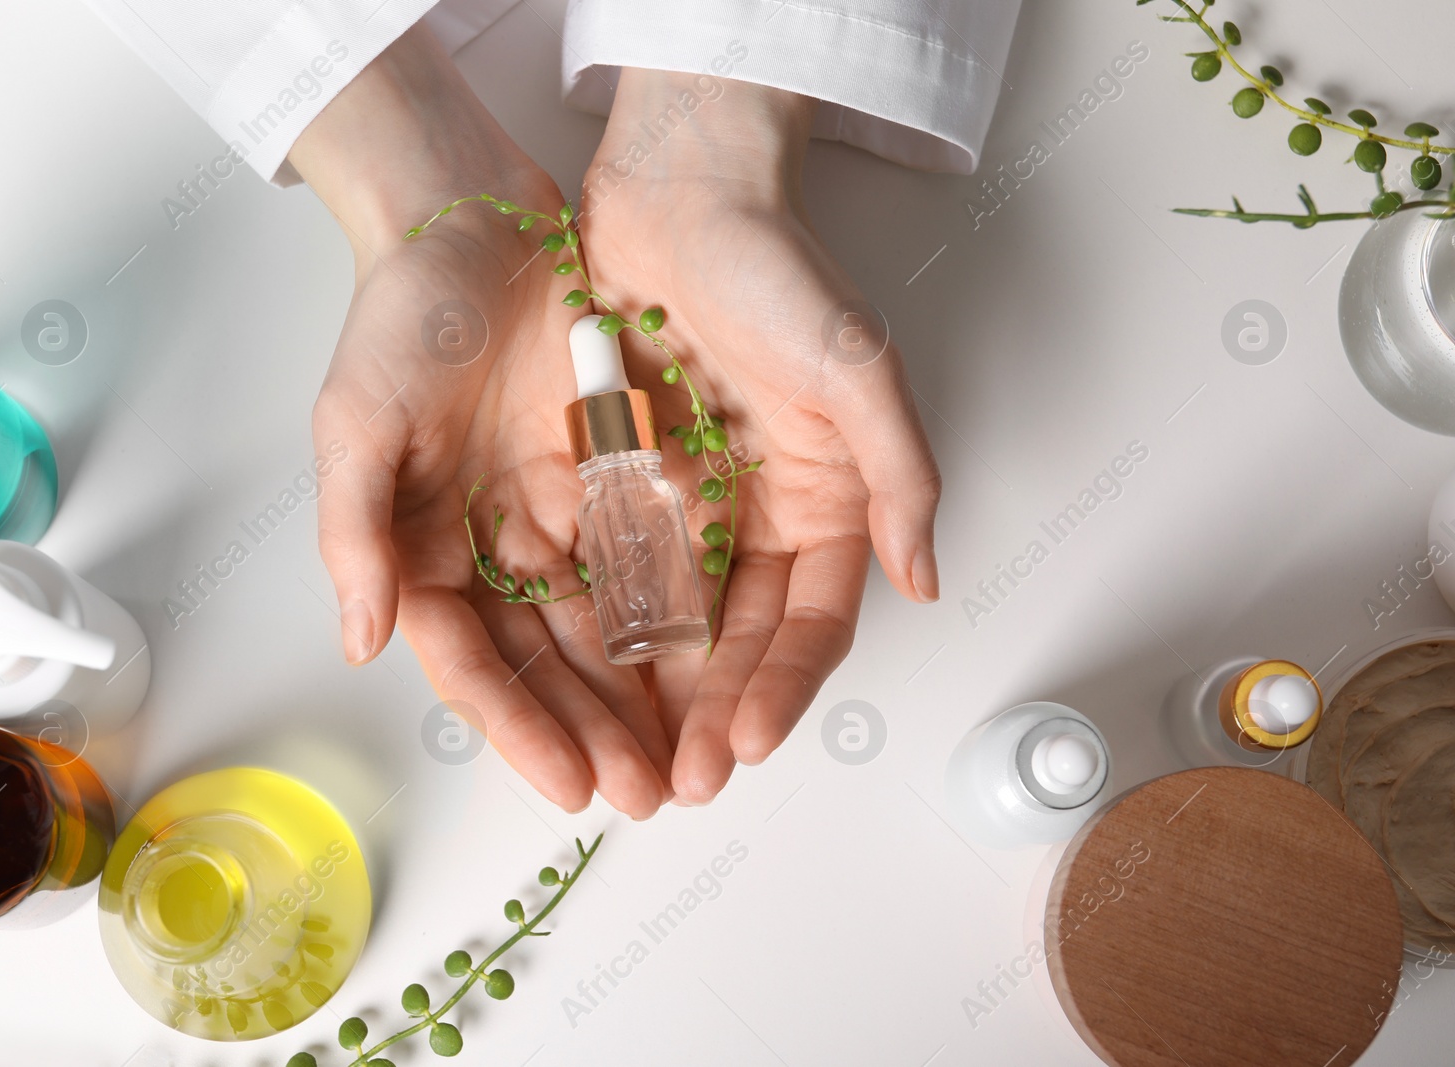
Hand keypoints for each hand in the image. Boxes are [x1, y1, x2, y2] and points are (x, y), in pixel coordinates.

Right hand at [290, 27, 669, 818]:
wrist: (473, 219)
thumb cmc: (401, 318)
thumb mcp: (357, 422)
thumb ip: (356, 533)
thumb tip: (360, 641)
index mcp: (424, 554)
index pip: (476, 664)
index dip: (521, 730)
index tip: (571, 786)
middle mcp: (493, 548)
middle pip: (549, 662)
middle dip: (596, 732)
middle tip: (648, 795)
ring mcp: (556, 515)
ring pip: (606, 625)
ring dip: (642, 693)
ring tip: (688, 756)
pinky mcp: (610, 474)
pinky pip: (650, 555)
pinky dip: (678, 610)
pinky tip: (713, 661)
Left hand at [579, 69, 941, 804]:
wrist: (679, 190)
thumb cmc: (778, 269)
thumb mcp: (860, 370)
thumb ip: (901, 477)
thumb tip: (929, 581)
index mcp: (823, 500)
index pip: (811, 620)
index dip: (783, 686)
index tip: (748, 741)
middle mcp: (758, 514)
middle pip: (738, 638)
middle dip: (713, 711)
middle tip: (682, 778)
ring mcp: (687, 501)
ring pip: (670, 619)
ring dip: (652, 691)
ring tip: (628, 757)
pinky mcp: (619, 478)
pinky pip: (606, 563)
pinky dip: (596, 621)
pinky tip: (574, 677)